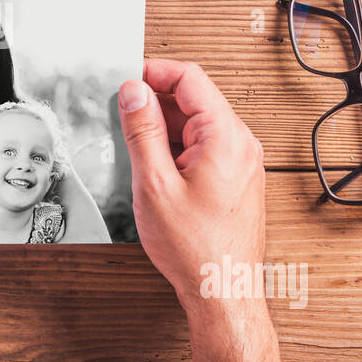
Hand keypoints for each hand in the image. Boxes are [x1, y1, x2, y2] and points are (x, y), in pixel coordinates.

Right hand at [118, 60, 266, 317]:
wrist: (223, 289)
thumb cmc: (195, 248)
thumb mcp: (154, 183)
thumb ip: (142, 131)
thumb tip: (133, 91)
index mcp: (226, 136)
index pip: (190, 78)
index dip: (153, 72)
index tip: (125, 79)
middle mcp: (240, 143)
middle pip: (193, 100)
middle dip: (153, 103)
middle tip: (120, 117)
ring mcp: (241, 161)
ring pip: (195, 125)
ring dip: (163, 128)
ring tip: (135, 152)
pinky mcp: (235, 178)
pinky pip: (202, 147)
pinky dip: (175, 148)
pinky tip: (154, 170)